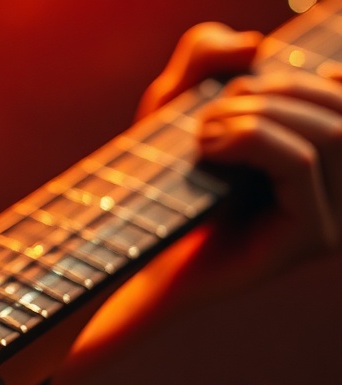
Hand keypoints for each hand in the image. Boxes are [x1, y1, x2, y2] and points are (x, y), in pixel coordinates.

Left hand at [58, 21, 341, 377]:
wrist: (139, 263)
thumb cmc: (160, 186)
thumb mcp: (176, 104)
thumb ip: (206, 56)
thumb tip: (254, 45)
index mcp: (329, 158)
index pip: (341, 93)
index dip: (292, 79)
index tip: (235, 93)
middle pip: (339, 108)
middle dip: (271, 93)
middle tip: (209, 115)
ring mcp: (335, 218)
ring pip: (330, 132)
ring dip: (258, 116)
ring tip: (204, 134)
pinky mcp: (310, 237)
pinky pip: (303, 163)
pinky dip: (252, 140)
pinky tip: (209, 150)